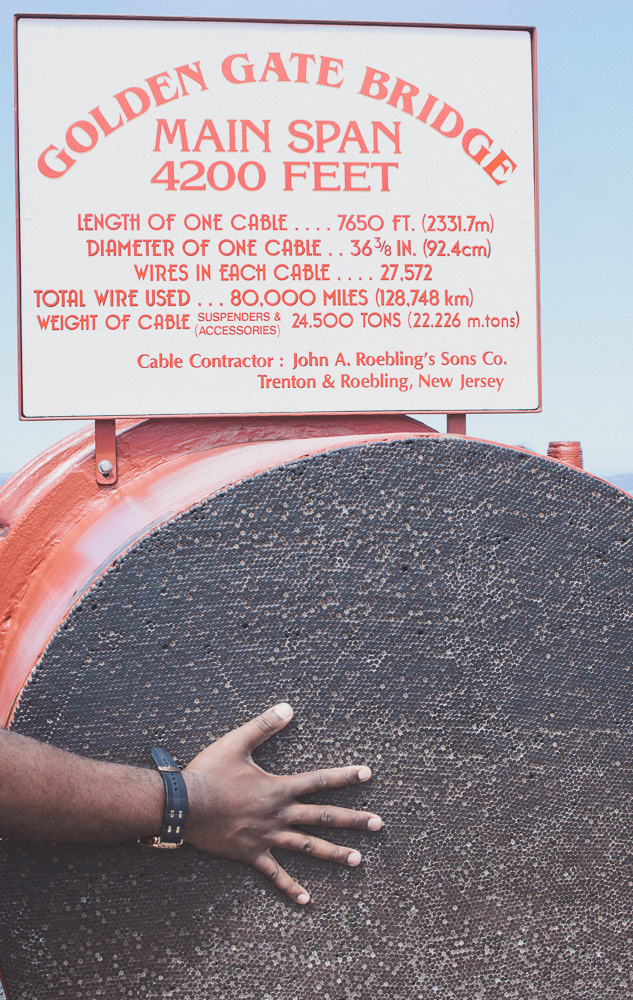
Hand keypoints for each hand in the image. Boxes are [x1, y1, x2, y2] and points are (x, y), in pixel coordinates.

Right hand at [182, 703, 381, 903]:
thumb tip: (288, 707)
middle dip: (354, 820)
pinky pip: (275, 873)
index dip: (344, 776)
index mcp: (279, 788)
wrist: (184, 806)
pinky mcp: (252, 853)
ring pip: (308, 847)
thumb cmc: (209, 772)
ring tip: (358, 861)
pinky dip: (291, 887)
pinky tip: (307, 900)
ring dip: (334, 854)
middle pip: (323, 817)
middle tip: (379, 824)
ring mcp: (267, 836)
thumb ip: (264, 725)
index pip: (319, 781)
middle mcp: (279, 814)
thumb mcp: (237, 743)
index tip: (368, 774)